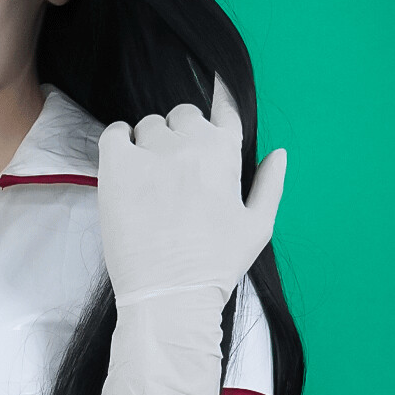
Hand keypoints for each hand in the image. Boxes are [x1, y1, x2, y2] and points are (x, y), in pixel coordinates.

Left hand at [96, 75, 286, 394]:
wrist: (170, 295)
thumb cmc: (217, 266)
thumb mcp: (258, 226)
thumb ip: (270, 184)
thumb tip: (279, 153)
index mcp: (225, 153)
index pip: (225, 106)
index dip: (219, 99)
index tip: (211, 103)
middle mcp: (190, 144)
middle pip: (182, 115)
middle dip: (180, 135)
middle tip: (174, 172)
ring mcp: (151, 153)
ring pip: (148, 126)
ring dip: (149, 143)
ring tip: (149, 179)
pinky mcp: (117, 167)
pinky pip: (114, 133)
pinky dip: (118, 141)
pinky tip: (124, 164)